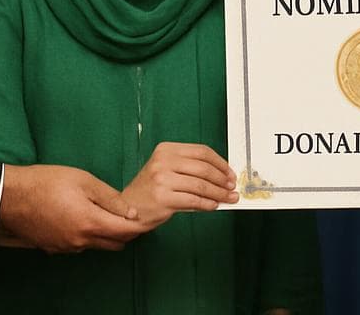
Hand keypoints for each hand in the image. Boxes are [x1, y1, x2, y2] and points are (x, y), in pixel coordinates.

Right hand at [0, 164, 140, 252]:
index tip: (149, 215)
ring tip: (109, 213)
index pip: (126, 232)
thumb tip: (132, 212)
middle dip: (127, 231)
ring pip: (98, 245)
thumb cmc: (46, 182)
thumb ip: (110, 198)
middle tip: (132, 213)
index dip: (141, 225)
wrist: (9, 197)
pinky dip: (90, 235)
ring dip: (108, 234)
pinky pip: (80, 245)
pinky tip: (86, 217)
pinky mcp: (54, 248)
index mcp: (90, 223)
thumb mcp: (84, 180)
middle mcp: (80, 241)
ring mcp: (66, 247)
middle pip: (115, 243)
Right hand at [121, 142, 238, 232]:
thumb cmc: (151, 190)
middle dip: (222, 179)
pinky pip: (193, 200)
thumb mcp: (167, 170)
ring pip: (201, 185)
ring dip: (218, 194)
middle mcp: (163, 162)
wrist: (127, 209)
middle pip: (203, 168)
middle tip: (231, 187)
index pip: (201, 151)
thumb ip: (190, 169)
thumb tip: (221, 177)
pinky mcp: (163, 198)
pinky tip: (213, 205)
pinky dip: (207, 204)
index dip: (220, 162)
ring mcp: (162, 180)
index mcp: (166, 150)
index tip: (229, 173)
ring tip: (228, 198)